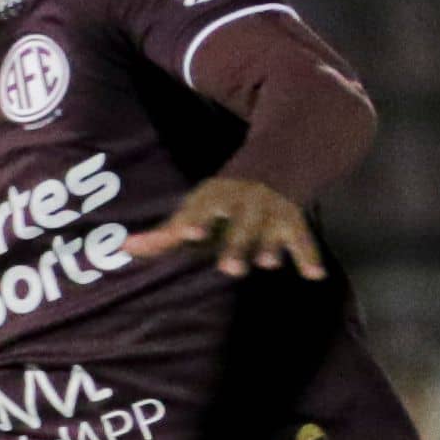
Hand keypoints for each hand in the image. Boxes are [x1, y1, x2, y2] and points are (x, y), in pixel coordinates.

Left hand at [125, 175, 327, 280]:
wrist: (274, 162)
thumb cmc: (221, 200)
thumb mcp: (194, 209)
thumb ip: (163, 234)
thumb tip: (124, 248)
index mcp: (216, 197)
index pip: (203, 210)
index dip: (196, 220)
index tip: (188, 233)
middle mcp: (245, 202)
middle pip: (239, 226)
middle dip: (236, 245)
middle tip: (228, 268)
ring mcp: (271, 211)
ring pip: (271, 230)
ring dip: (270, 246)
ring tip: (267, 264)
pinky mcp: (294, 221)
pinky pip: (303, 239)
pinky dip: (310, 256)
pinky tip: (315, 277)